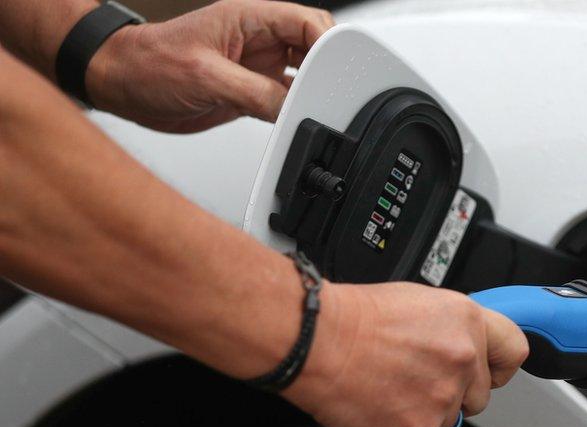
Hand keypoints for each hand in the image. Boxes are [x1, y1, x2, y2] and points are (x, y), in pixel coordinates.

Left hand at [85, 0, 333, 132]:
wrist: (119, 84)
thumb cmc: (148, 65)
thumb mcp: (206, 77)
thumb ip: (255, 92)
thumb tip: (291, 108)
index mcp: (249, 18)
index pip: (305, 22)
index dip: (329, 43)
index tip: (341, 67)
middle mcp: (257, 40)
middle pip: (312, 48)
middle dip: (329, 68)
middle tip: (336, 92)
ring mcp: (255, 66)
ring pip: (302, 75)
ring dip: (313, 92)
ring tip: (321, 109)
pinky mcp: (249, 92)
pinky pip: (284, 100)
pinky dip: (296, 112)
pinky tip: (300, 122)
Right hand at [282, 282, 528, 426]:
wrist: (316, 341)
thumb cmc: (355, 317)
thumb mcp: (420, 302)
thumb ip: (453, 329)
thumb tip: (463, 346)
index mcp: (467, 325)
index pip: (514, 352)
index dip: (500, 366)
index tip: (491, 372)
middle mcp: (460, 363)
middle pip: (477, 398)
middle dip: (451, 394)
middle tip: (415, 379)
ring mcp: (439, 403)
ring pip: (446, 426)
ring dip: (422, 416)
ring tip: (389, 390)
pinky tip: (376, 410)